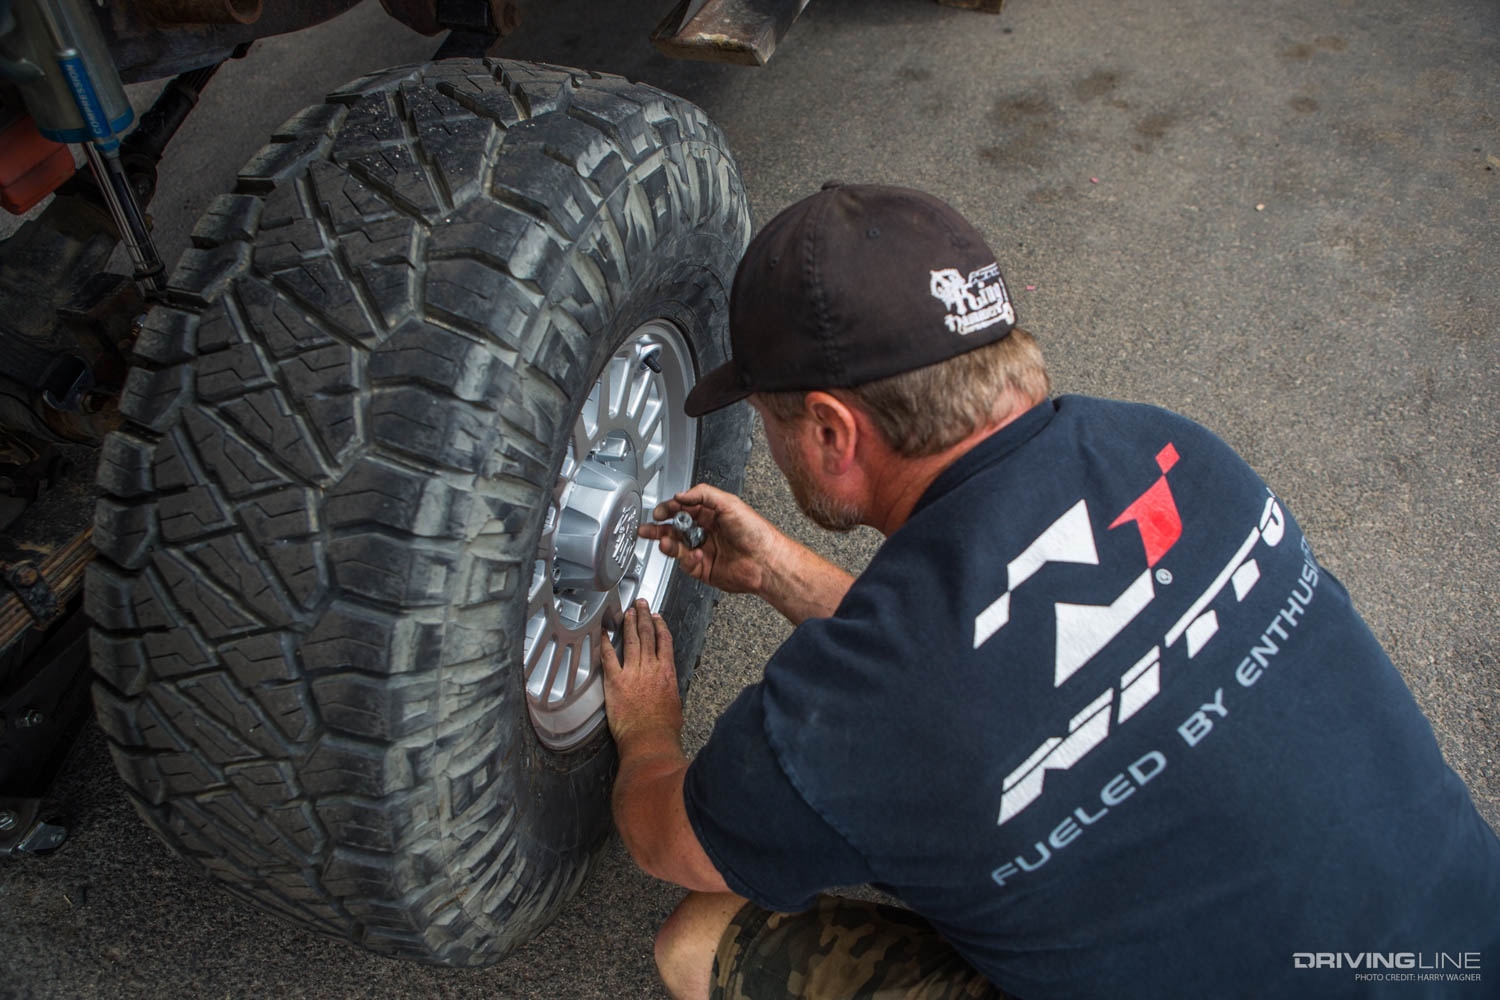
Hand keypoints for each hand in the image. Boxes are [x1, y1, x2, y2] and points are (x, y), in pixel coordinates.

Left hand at [600, 599, 682, 750]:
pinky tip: (603, 634)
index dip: (660, 626)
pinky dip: (605, 643)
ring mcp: (633, 673)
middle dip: (643, 617)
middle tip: (640, 605)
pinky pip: (609, 657)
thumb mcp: (675, 703)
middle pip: (647, 635)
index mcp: (667, 672)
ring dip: (628, 624)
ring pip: (631, 641)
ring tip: (627, 612)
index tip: (656, 617)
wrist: (650, 740)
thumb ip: (668, 688)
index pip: (664, 641)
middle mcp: (651, 668)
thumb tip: (666, 685)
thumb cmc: (663, 728)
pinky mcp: (616, 682)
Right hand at [638, 483, 784, 596]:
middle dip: (659, 528)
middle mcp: (706, 532)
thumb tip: (680, 495)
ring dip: (667, 543)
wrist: (766, 561)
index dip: (669, 509)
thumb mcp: (729, 502)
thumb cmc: (755, 532)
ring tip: (663, 541)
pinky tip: (692, 554)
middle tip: (647, 528)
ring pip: (677, 547)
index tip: (659, 511)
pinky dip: (685, 558)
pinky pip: (685, 563)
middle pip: (675, 529)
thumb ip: (702, 495)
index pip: (683, 509)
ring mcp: (704, 550)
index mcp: (711, 514)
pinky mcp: (704, 568)